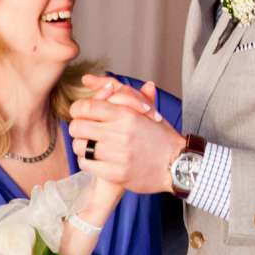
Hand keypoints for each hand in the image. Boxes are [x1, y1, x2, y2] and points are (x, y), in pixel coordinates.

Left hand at [68, 78, 181, 194]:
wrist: (178, 165)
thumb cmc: (161, 137)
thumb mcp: (148, 111)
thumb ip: (124, 95)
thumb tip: (99, 80)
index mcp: (126, 114)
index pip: (84, 107)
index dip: (78, 110)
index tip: (83, 115)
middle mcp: (120, 133)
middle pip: (76, 127)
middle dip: (79, 129)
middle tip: (88, 132)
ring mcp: (117, 154)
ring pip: (79, 147)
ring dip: (84, 147)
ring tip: (95, 147)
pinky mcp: (116, 173)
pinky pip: (86, 165)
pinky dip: (89, 162)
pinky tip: (99, 160)